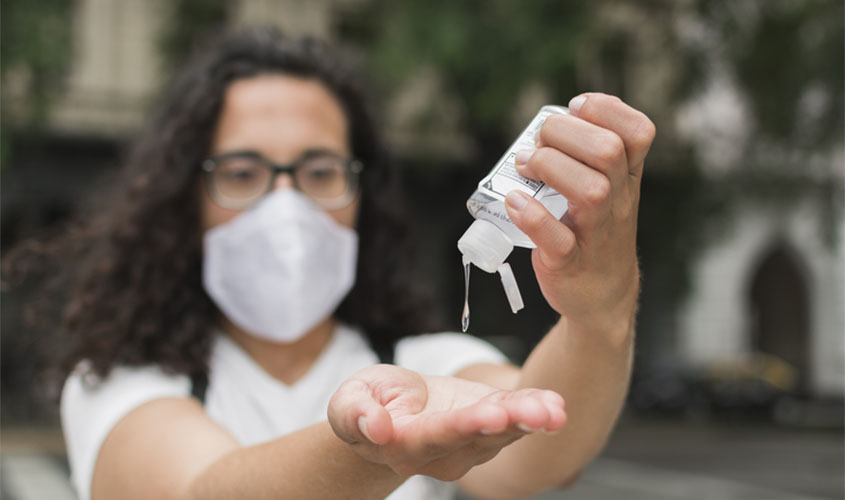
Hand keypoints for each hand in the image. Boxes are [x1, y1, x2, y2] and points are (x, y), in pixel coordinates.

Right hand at [328, 364, 565, 480]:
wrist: (390, 414)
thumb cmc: (366, 403)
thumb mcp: (348, 400)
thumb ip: (357, 414)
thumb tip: (376, 426)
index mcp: (406, 444)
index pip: (435, 436)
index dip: (460, 426)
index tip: (486, 415)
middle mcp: (443, 453)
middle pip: (477, 437)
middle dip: (506, 424)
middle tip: (535, 414)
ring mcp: (469, 445)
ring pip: (502, 431)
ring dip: (529, 419)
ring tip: (554, 409)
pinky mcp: (488, 428)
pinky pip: (514, 419)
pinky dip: (536, 412)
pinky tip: (556, 405)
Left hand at [506, 93, 655, 336]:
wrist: (601, 296)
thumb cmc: (595, 231)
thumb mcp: (607, 189)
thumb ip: (587, 155)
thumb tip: (546, 124)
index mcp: (627, 177)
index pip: (638, 131)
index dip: (606, 110)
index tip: (574, 109)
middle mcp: (618, 201)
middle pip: (609, 152)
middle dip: (566, 133)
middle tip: (539, 142)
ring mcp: (597, 233)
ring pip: (591, 191)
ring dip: (550, 167)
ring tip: (526, 167)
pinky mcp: (570, 263)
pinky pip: (558, 239)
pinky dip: (532, 217)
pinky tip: (515, 202)